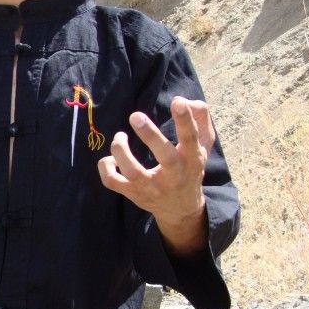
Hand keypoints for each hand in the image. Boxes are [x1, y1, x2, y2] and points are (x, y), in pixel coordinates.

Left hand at [97, 96, 213, 256]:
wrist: (180, 208)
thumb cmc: (190, 167)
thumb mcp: (203, 145)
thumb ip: (199, 119)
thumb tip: (185, 101)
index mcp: (192, 160)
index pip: (191, 139)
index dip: (185, 120)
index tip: (177, 102)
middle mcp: (174, 176)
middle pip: (165, 157)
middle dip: (150, 135)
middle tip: (135, 116)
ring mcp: (151, 187)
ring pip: (133, 171)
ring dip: (121, 151)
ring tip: (120, 137)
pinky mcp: (133, 194)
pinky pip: (112, 182)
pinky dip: (105, 168)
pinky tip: (110, 158)